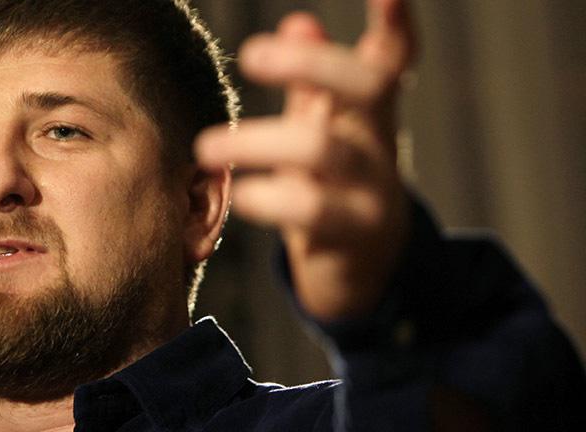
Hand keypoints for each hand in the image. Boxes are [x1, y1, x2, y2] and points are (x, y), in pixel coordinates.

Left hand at [196, 0, 415, 320]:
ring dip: (258, 142)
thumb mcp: (325, 131)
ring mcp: (373, 190)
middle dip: (311, 65)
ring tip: (207, 147)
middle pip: (366, 89)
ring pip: (324, 149)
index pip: (391, 62)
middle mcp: (380, 145)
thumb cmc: (333, 187)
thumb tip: (299, 23)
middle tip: (251, 55)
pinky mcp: (353, 235)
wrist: (364, 267)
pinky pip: (312, 211)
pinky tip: (242, 195)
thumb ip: (311, 84)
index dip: (395, 25)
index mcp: (371, 116)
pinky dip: (270, 198)